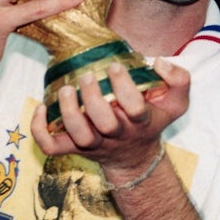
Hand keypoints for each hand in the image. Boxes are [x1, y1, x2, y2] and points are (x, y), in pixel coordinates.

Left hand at [31, 58, 190, 171]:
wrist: (134, 157)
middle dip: (93, 100)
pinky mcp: (73, 148)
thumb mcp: (174, 102)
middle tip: (87, 76)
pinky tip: (40, 106)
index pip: (134, 108)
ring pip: (78, 137)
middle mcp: (116, 134)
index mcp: (139, 122)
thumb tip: (159, 62)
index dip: (124, 88)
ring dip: (68, 114)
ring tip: (65, 90)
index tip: (115, 66)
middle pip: (105, 124)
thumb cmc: (151, 120)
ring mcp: (92, 143)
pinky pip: (52, 146)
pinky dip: (40, 130)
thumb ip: (179, 80)